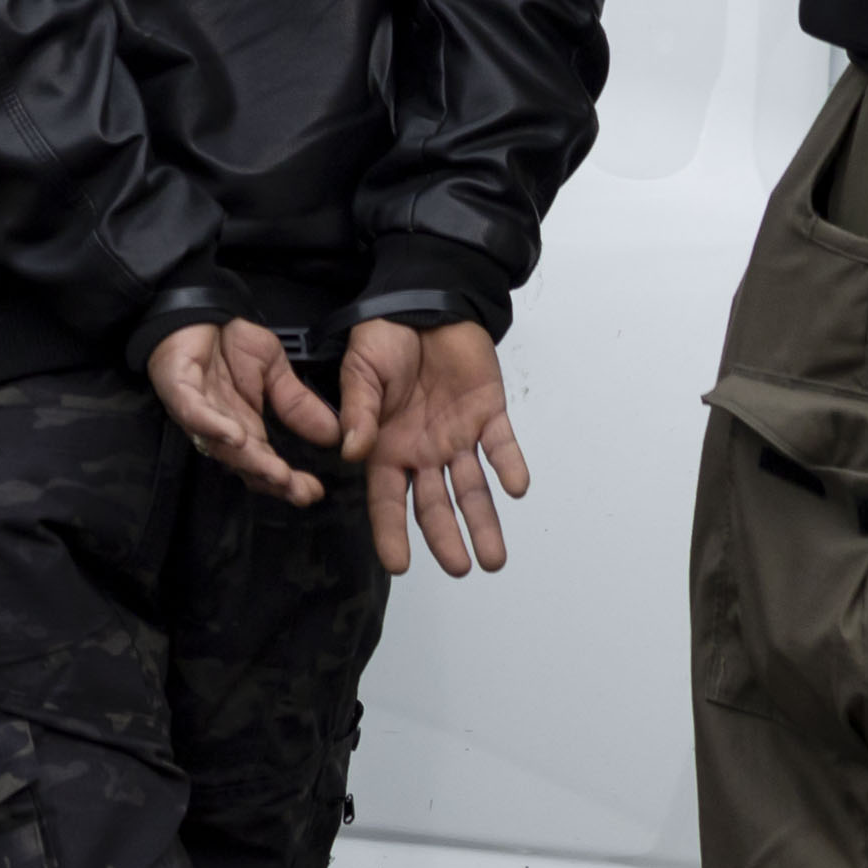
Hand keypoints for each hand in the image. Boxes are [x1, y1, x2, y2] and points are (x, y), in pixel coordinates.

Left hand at [147, 318, 350, 507]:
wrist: (200, 307)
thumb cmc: (231, 340)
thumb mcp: (275, 371)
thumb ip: (297, 403)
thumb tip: (333, 433)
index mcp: (242, 425)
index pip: (265, 461)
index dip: (287, 480)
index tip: (313, 492)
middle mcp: (219, 425)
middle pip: (245, 463)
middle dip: (272, 480)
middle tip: (299, 492)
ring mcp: (197, 410)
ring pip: (221, 446)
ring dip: (250, 462)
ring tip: (277, 474)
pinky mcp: (178, 389)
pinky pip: (194, 413)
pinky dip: (214, 426)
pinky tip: (236, 437)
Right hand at [356, 318, 527, 577]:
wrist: (424, 300)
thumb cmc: (384, 336)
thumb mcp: (360, 371)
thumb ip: (359, 411)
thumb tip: (351, 451)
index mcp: (385, 446)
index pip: (387, 500)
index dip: (392, 533)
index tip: (399, 566)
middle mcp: (423, 450)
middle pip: (434, 504)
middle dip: (447, 538)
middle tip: (462, 568)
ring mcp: (457, 435)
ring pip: (472, 488)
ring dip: (484, 522)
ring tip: (494, 558)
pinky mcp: (488, 413)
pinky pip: (501, 445)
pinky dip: (510, 466)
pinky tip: (515, 488)